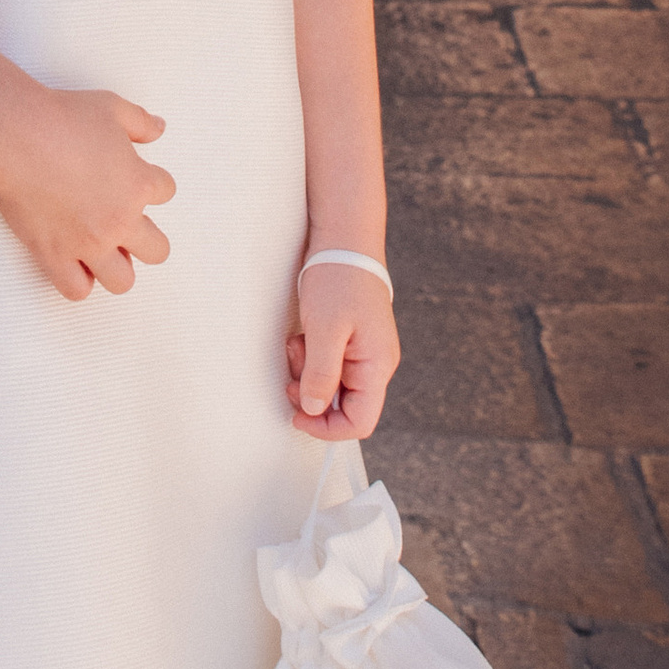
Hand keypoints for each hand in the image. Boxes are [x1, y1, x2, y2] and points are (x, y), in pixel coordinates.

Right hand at [0, 83, 174, 299]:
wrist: (17, 134)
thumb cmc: (64, 117)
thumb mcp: (112, 108)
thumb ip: (141, 122)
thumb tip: (159, 129)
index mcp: (138, 184)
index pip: (166, 191)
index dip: (151, 182)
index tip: (132, 176)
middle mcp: (119, 220)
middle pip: (157, 250)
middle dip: (146, 238)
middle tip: (125, 224)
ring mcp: (88, 243)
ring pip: (122, 281)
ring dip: (117, 267)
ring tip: (103, 251)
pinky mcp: (54, 255)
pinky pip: (76, 290)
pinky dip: (78, 281)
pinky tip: (72, 262)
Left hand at [289, 267, 398, 438]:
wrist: (344, 241)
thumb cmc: (339, 279)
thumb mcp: (325, 329)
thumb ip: (321, 374)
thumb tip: (313, 410)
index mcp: (376, 366)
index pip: (359, 422)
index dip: (326, 427)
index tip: (297, 415)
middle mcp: (374, 364)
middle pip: (343, 407)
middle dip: (311, 396)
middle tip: (292, 372)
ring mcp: (363, 353)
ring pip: (332, 387)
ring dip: (307, 375)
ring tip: (297, 346)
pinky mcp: (350, 342)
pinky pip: (328, 366)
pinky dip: (309, 359)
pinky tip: (302, 338)